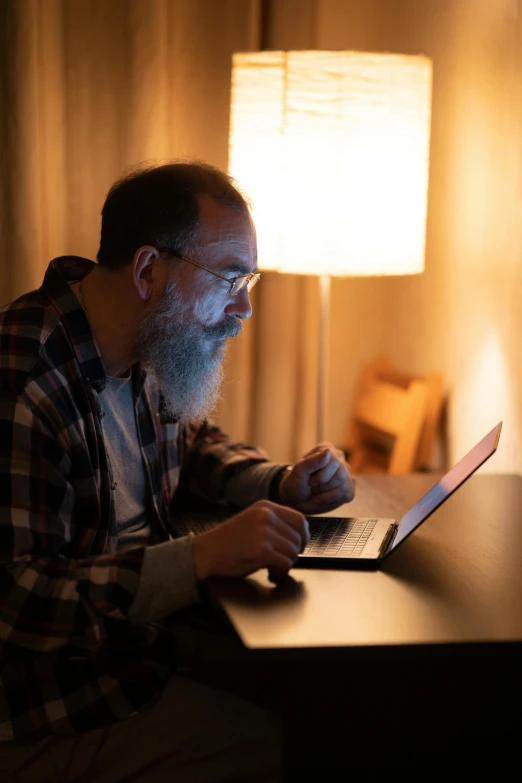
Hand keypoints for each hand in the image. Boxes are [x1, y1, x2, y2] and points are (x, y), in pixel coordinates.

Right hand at [192, 500, 309, 583]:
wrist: (205, 553)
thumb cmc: (227, 541)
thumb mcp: (252, 521)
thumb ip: (273, 522)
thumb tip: (298, 534)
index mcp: (265, 507)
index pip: (299, 519)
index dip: (303, 535)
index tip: (300, 546)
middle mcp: (266, 516)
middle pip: (298, 537)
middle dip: (294, 553)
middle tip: (282, 561)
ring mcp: (264, 533)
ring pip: (293, 552)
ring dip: (286, 564)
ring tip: (272, 568)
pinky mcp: (262, 551)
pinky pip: (285, 564)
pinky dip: (280, 573)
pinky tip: (270, 573)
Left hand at [278, 443, 354, 513]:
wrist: (296, 497)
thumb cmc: (297, 481)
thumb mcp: (299, 471)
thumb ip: (313, 461)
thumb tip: (328, 451)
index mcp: (327, 449)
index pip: (334, 461)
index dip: (322, 476)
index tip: (310, 482)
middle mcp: (339, 458)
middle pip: (341, 474)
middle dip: (324, 487)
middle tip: (312, 489)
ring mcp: (346, 473)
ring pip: (345, 486)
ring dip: (327, 496)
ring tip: (316, 495)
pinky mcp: (349, 487)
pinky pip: (347, 495)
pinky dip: (332, 501)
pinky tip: (323, 498)